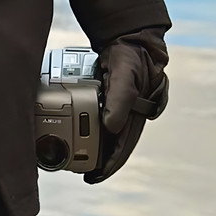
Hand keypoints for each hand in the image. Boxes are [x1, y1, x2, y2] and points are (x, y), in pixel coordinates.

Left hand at [84, 27, 168, 183]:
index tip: (95, 176)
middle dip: (101, 160)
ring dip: (96, 146)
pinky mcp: (110, 97)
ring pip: (107, 133)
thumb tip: (111, 126)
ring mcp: (121, 106)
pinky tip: (80, 132)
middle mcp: (130, 113)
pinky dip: (91, 128)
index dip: (109, 164)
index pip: (122, 146)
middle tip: (84, 173)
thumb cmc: (130, 56)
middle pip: (114, 144)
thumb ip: (120, 98)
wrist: (129, 39)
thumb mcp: (125, 75)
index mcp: (136, 114)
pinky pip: (100, 117)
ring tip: (79, 159)